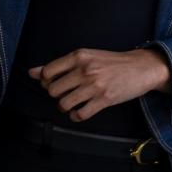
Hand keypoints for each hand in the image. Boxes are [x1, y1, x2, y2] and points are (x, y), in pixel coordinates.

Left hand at [29, 48, 170, 122]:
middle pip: (53, 90)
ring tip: (73, 103)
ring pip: (63, 104)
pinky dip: (76, 116)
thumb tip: (31, 72)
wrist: (140, 67)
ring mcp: (95, 85)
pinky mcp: (104, 100)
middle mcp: (86, 69)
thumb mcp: (86, 57)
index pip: (47, 72)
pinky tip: (81, 110)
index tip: (56, 82)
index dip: (47, 81)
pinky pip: (79, 114)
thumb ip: (59, 65)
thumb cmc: (112, 62)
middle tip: (67, 93)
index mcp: (80, 56)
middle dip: (57, 95)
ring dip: (65, 107)